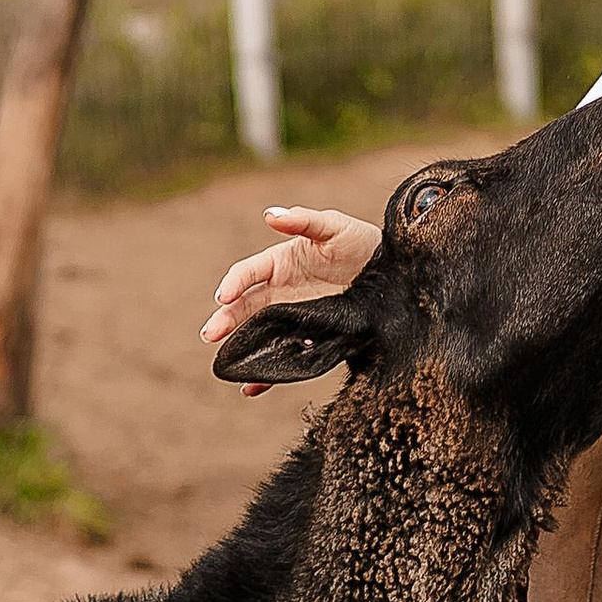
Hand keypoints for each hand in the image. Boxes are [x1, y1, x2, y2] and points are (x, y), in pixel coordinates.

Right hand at [200, 205, 381, 396]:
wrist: (390, 273)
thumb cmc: (360, 242)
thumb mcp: (335, 226)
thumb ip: (304, 221)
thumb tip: (270, 215)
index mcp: (280, 263)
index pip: (248, 273)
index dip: (233, 283)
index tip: (223, 296)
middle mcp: (281, 291)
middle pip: (244, 305)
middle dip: (225, 319)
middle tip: (211, 334)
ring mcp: (293, 316)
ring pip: (256, 331)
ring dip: (238, 345)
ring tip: (224, 361)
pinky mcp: (308, 337)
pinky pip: (282, 355)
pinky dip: (264, 373)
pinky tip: (250, 386)